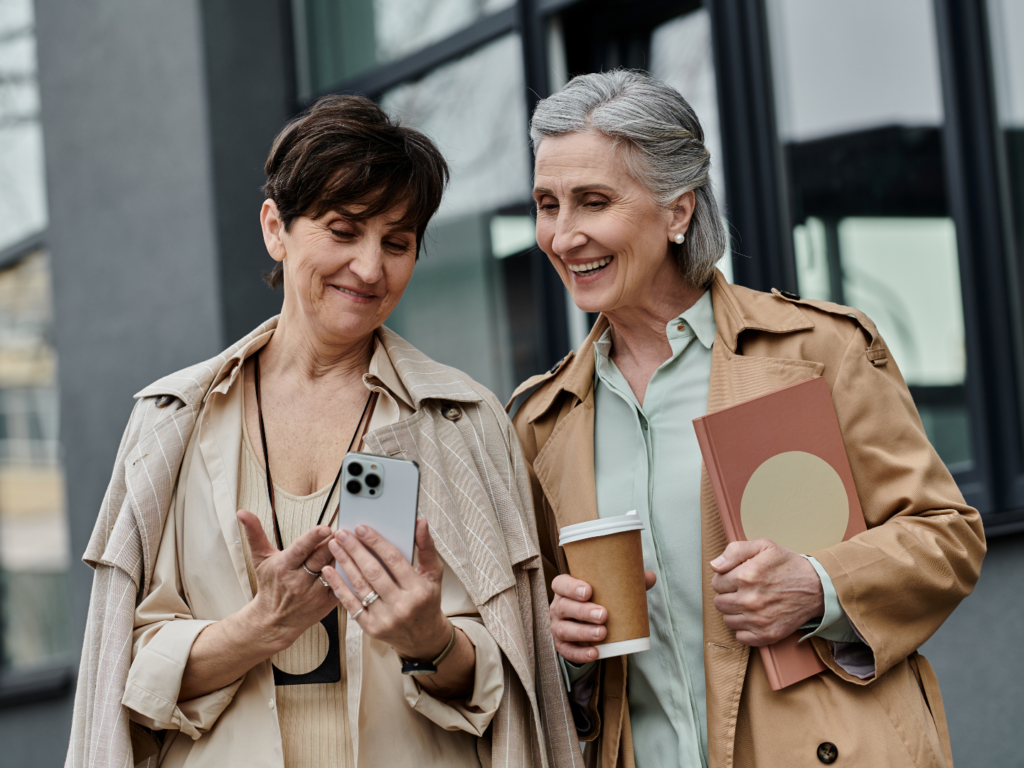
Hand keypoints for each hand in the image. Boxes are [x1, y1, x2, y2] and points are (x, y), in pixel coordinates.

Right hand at [236, 509, 338, 650]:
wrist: (274, 620)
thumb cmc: (270, 585)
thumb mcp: (261, 559)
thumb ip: (255, 534)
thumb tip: (242, 513)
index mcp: (284, 567)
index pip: (301, 549)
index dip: (314, 538)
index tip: (325, 528)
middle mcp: (299, 581)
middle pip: (321, 557)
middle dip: (333, 543)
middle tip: (343, 531)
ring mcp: (315, 593)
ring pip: (334, 568)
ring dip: (343, 555)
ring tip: (350, 542)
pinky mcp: (328, 602)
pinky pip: (342, 582)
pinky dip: (348, 571)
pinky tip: (354, 560)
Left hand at [322, 519, 450, 661]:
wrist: (423, 638)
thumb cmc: (428, 600)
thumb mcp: (433, 574)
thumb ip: (426, 547)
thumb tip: (421, 521)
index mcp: (419, 590)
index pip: (394, 560)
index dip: (376, 542)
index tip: (361, 528)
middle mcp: (402, 606)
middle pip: (373, 572)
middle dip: (355, 549)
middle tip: (342, 533)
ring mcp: (385, 619)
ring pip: (360, 586)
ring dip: (345, 563)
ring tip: (334, 545)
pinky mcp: (371, 628)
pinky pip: (351, 604)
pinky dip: (338, 586)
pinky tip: (329, 571)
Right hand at [550, 570, 656, 664]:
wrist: (589, 622)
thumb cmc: (599, 600)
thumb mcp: (609, 589)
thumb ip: (628, 581)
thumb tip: (650, 577)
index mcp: (565, 588)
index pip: (560, 583)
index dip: (571, 587)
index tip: (589, 591)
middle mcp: (558, 606)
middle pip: (564, 607)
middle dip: (583, 611)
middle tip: (603, 615)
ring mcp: (558, 626)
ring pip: (564, 630)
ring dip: (583, 632)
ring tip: (602, 633)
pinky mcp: (562, 645)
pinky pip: (567, 651)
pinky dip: (580, 653)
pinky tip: (595, 653)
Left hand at [710, 539, 824, 645]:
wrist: (817, 587)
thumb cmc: (788, 565)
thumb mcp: (763, 546)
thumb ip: (734, 551)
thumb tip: (714, 565)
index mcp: (746, 576)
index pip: (716, 583)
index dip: (725, 579)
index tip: (737, 578)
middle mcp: (750, 600)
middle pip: (719, 603)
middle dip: (727, 595)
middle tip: (743, 590)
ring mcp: (759, 620)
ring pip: (727, 620)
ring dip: (735, 612)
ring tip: (749, 603)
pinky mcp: (767, 635)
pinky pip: (741, 637)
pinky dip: (744, 629)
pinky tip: (754, 617)